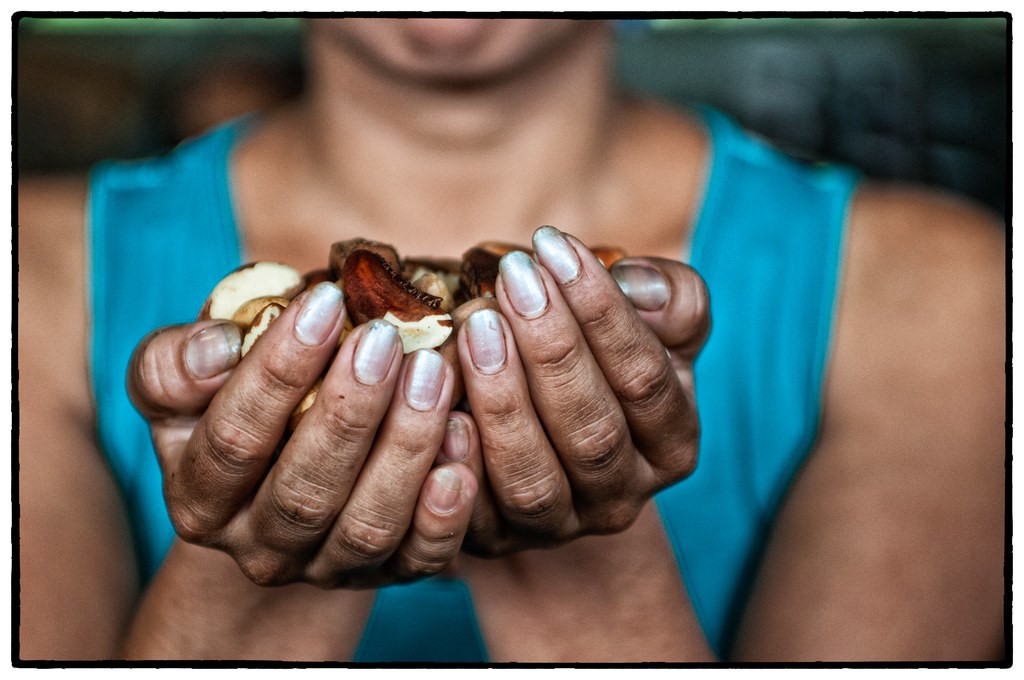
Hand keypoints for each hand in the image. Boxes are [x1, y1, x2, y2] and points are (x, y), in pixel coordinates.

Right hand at [127, 283, 477, 587]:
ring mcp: (328, 567)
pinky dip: (445, 508)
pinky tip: (463, 439)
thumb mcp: (187, 383)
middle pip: (304, 493)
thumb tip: (217, 346)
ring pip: (367, 526)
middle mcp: (259, 548)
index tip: (325, 302)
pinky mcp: (390, 573)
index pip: (234, 441)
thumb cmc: (237, 406)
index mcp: (200, 498)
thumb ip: (175, 364)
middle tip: (386, 338)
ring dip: (406, 448)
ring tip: (434, 373)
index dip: (278, 371)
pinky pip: (421, 556)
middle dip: (349, 411)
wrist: (284, 477)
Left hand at [452, 226, 708, 555]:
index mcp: (671, 445)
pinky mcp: (493, 539)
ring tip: (473, 326)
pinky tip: (437, 400)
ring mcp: (555, 526)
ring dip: (501, 400)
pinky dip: (455, 458)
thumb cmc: (600, 362)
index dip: (602, 312)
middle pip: (592, 433)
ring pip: (532, 478)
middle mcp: (621, 497)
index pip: (645, 381)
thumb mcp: (651, 328)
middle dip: (551, 350)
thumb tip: (640, 286)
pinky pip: (470, 511)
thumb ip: (671, 299)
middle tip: (512, 279)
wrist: (545, 437)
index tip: (554, 246)